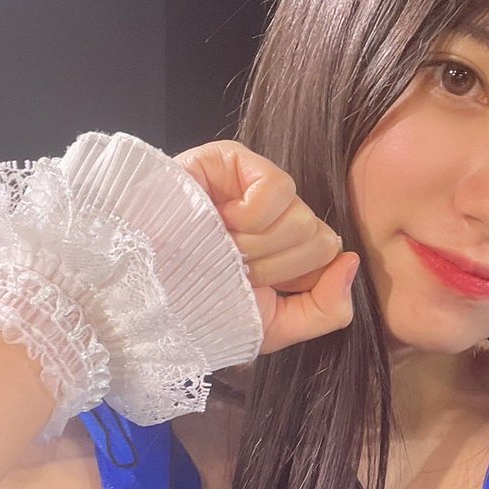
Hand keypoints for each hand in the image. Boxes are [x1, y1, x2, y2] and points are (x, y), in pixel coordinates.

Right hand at [175, 140, 359, 354]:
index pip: (329, 257)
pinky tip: (217, 222)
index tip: (254, 289)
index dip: (295, 281)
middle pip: (321, 239)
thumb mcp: (269, 328)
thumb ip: (326, 309)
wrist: (136, 294)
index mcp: (285, 253)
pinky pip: (277, 189)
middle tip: (231, 268)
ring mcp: (255, 186)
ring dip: (255, 247)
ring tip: (217, 247)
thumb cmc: (195, 311)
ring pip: (302, 219)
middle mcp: (276, 217)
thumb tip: (353, 262)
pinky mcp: (234, 160)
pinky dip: (248, 218)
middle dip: (274, 268)